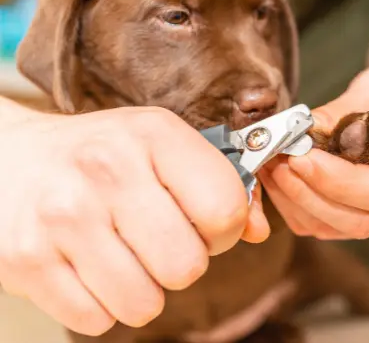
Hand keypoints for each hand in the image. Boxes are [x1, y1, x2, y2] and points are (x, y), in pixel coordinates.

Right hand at [0, 102, 268, 335]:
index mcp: (153, 134)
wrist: (10, 158)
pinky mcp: (27, 260)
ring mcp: (63, 216)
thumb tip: (258, 231)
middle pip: (188, 266)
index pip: (225, 208)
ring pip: (145, 304)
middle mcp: (107, 170)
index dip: (224, 228)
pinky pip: (97, 320)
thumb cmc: (100, 154)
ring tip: (124, 253)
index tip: (205, 223)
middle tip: (161, 241)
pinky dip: (102, 303)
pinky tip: (90, 265)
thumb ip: (220, 185)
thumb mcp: (161, 146)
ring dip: (143, 289)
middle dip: (183, 263)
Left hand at [258, 67, 368, 239]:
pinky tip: (278, 178)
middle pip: (363, 222)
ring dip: (297, 201)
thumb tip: (303, 131)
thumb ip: (346, 110)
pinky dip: (296, 205)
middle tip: (279, 163)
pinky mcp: (366, 220)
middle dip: (313, 194)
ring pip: (339, 229)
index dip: (343, 183)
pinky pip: (326, 226)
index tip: (302, 159)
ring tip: (272, 166)